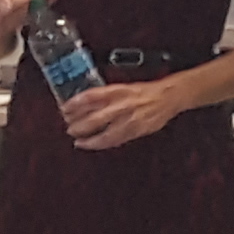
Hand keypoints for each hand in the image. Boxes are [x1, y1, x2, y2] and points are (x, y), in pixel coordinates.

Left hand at [58, 78, 183, 151]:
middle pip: (94, 118)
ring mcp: (129, 120)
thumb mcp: (123, 87)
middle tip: (69, 128)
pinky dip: (103, 144)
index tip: (65, 108)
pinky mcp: (136, 130)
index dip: (75, 104)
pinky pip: (116, 140)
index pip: (91, 97)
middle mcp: (122, 105)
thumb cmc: (145, 92)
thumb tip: (85, 103)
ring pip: (104, 134)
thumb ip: (106, 96)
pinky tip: (94, 145)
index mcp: (117, 91)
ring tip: (78, 142)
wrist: (168, 96)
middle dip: (79, 126)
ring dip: (89, 139)